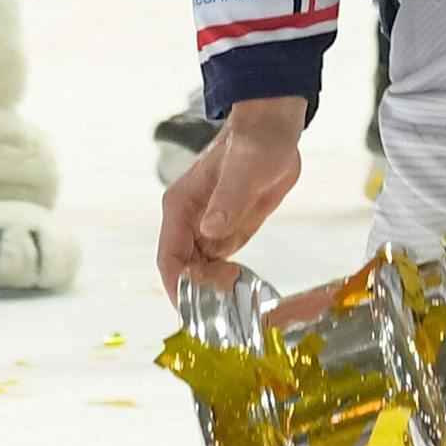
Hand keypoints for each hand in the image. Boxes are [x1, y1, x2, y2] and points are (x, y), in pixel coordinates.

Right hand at [157, 95, 305, 296]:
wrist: (276, 127)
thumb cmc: (256, 141)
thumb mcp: (245, 169)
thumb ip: (228, 199)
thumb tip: (209, 231)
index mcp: (181, 206)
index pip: (169, 257)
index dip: (176, 286)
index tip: (189, 311)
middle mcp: (190, 220)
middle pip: (184, 268)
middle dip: (197, 294)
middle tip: (222, 318)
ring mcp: (209, 225)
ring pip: (202, 268)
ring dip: (213, 290)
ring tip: (234, 311)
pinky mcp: (229, 226)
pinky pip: (222, 260)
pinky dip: (229, 278)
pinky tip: (244, 292)